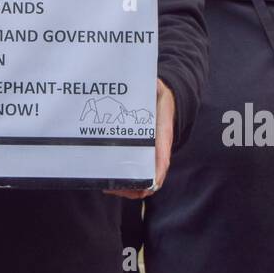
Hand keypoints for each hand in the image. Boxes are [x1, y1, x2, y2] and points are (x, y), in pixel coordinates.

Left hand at [106, 79, 174, 199]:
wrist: (165, 99)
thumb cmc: (158, 94)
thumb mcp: (157, 88)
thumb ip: (152, 86)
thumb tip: (148, 82)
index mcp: (163, 134)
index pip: (163, 157)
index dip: (156, 171)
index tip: (148, 182)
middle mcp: (159, 150)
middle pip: (153, 179)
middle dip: (135, 188)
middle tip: (112, 186)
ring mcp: (151, 156)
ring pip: (144, 182)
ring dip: (129, 189)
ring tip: (108, 186)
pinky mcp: (142, 157)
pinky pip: (137, 176)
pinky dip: (126, 183)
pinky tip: (109, 180)